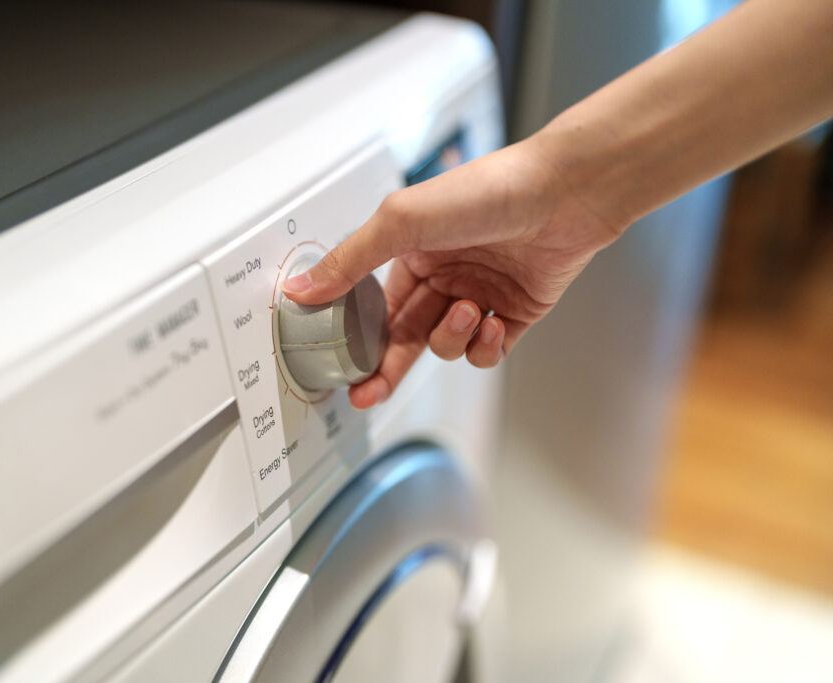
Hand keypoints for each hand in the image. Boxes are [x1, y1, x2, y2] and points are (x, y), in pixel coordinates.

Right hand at [280, 138, 621, 409]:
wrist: (564, 195)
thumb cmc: (484, 193)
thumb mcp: (401, 222)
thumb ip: (349, 262)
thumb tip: (302, 289)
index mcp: (411, 252)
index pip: (375, 307)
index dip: (358, 339)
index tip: (343, 368)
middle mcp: (444, 275)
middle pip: (405, 336)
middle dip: (388, 367)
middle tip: (368, 393)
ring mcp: (479, 295)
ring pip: (445, 346)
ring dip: (451, 338)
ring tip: (468, 310)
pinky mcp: (515, 314)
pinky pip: (485, 352)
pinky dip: (484, 345)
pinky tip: (491, 321)